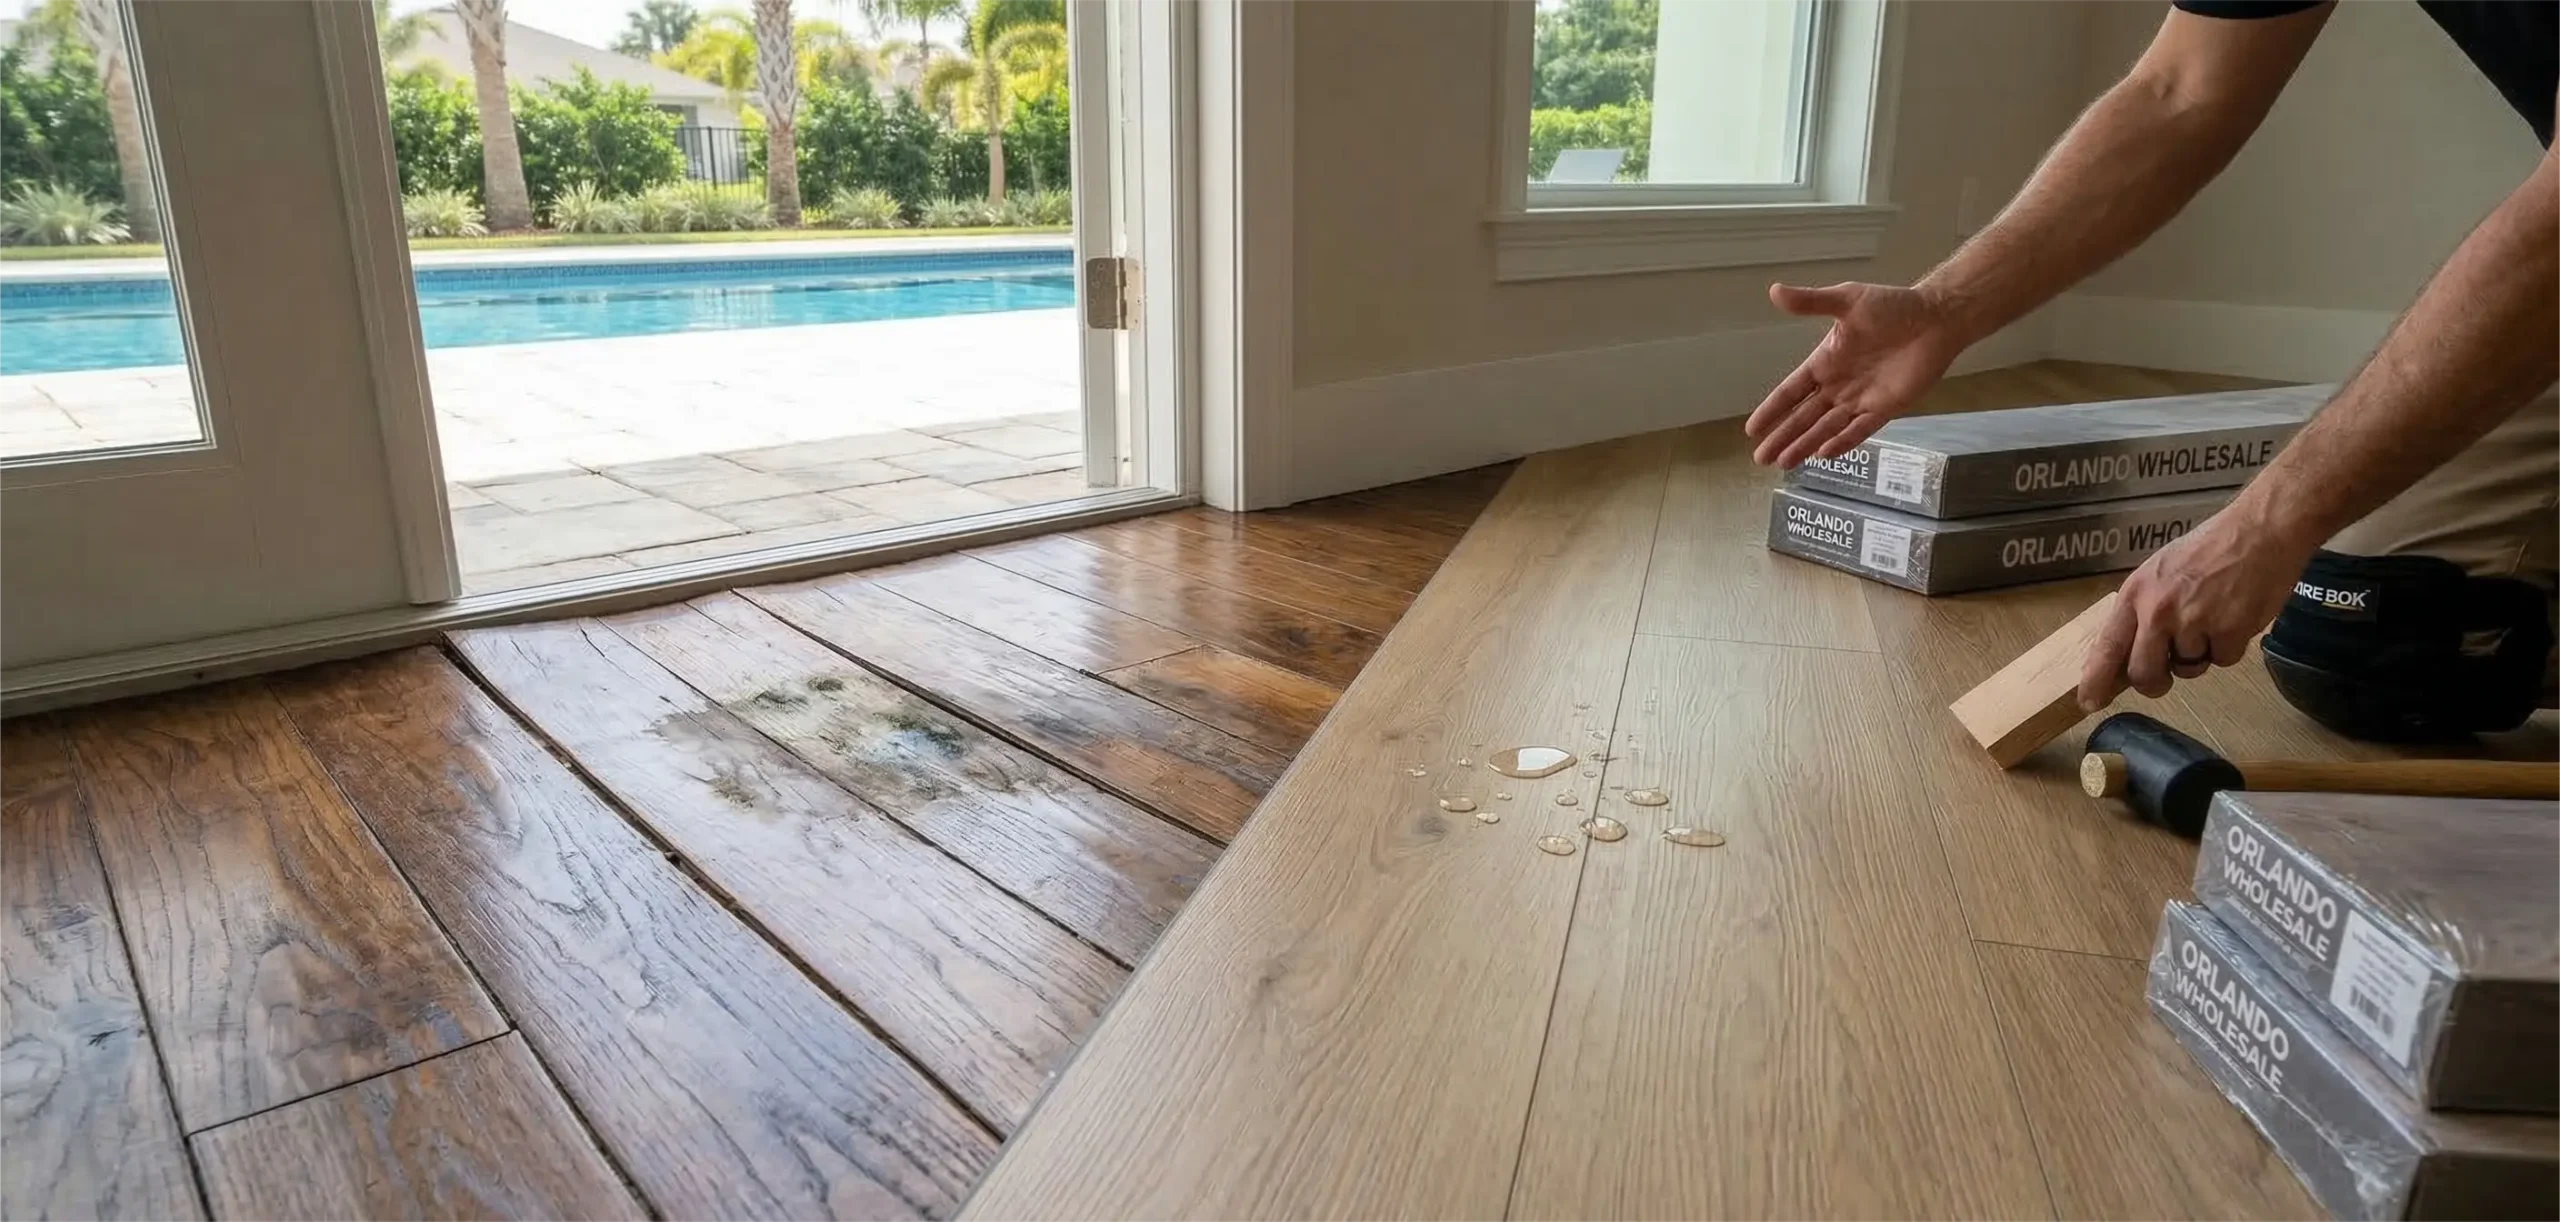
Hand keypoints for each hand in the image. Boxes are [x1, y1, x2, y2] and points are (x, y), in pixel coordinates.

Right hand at [1744, 282, 1970, 467]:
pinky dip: (1843, 441)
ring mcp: (1860, 399)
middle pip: (1804, 417)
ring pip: (1826, 428)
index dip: (1772, 410)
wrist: (1935, 319)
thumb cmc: (1892, 306)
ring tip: (1784, 463)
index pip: (1791, 391)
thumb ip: (1812, 302)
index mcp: (1825, 362)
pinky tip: (1824, 454)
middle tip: (1761, 459)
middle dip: (1782, 437)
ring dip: (1806, 444)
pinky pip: (1860, 429)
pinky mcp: (1885, 408)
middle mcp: (1838, 385)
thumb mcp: (1847, 300)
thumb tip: (1774, 291)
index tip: (1752, 429)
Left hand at [2077, 506, 2310, 710]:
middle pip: (2144, 673)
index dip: (2096, 679)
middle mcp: (2159, 610)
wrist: (2259, 531)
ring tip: (2213, 616)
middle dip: (2154, 682)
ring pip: (2188, 668)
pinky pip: (2223, 660)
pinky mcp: (2230, 630)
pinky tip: (2234, 616)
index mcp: (2136, 594)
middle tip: (2165, 675)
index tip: (2089, 701)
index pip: (2107, 646)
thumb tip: (2128, 653)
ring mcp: (2194, 621)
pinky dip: (2229, 647)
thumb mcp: (2159, 572)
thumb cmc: (2209, 549)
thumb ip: (2142, 611)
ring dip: (2200, 654)